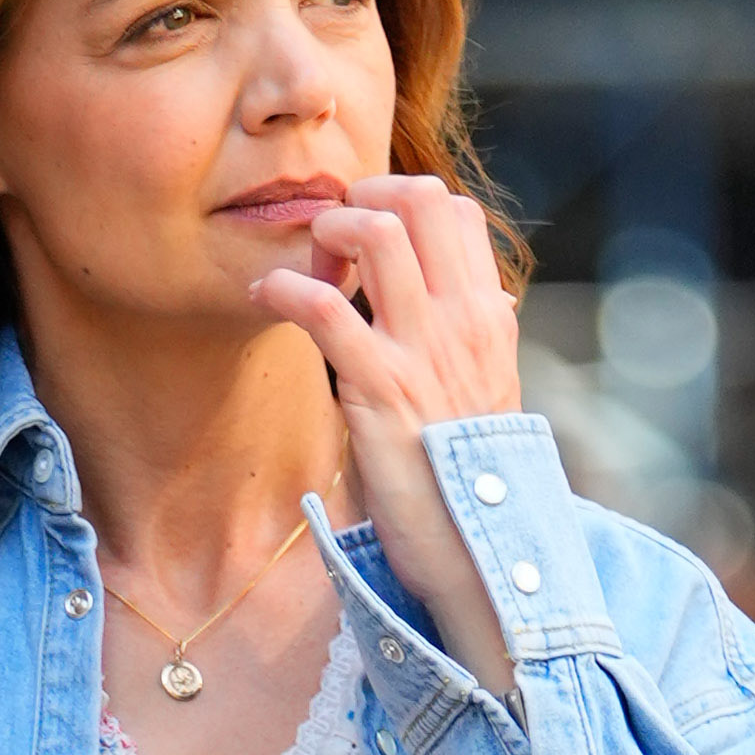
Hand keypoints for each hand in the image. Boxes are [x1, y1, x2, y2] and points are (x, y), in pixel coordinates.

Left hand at [243, 176, 524, 668]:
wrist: (477, 555)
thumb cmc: (467, 484)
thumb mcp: (488, 397)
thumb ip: (480, 342)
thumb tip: (490, 300)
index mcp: (489, 318)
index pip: (457, 212)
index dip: (402, 202)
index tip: (365, 234)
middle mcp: (464, 320)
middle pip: (419, 200)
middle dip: (360, 199)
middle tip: (325, 238)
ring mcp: (425, 350)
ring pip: (377, 232)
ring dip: (325, 232)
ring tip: (301, 265)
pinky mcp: (382, 389)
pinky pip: (327, 306)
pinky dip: (285, 288)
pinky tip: (264, 297)